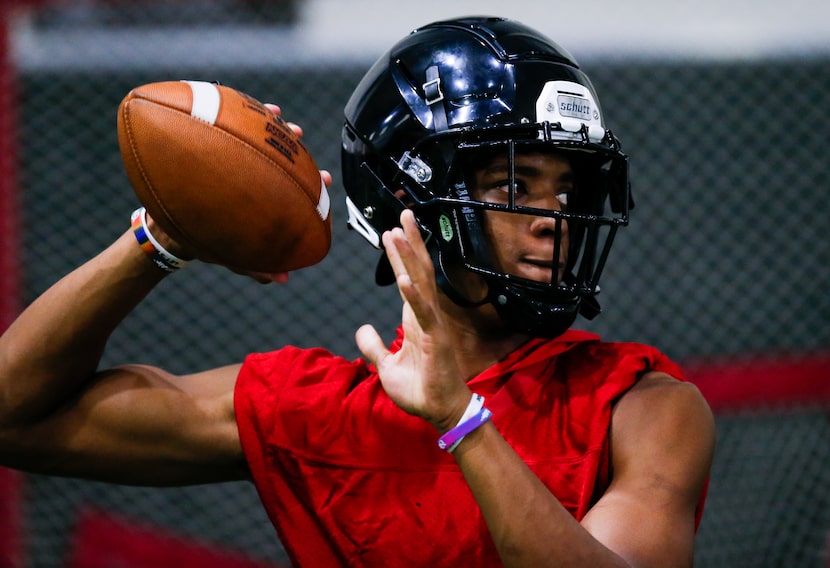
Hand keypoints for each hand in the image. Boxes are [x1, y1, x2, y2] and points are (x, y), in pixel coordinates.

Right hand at [144, 104, 332, 285]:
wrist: (169, 229)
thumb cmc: (207, 239)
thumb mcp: (234, 253)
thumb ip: (257, 265)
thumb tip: (283, 278)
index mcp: (264, 197)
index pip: (293, 185)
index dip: (311, 180)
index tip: (324, 178)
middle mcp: (251, 175)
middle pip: (278, 156)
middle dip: (294, 146)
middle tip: (302, 139)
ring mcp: (232, 159)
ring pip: (254, 137)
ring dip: (269, 123)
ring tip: (278, 116)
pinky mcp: (210, 148)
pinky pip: (224, 125)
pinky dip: (236, 113)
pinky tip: (240, 103)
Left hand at [356, 210, 470, 431]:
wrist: (440, 412)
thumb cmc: (419, 389)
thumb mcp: (386, 366)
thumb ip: (374, 347)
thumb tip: (362, 328)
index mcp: (416, 317)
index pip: (407, 277)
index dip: (400, 254)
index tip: (392, 230)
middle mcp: (426, 314)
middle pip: (418, 270)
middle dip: (409, 242)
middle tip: (402, 214)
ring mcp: (433, 324)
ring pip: (421, 283)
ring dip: (408, 258)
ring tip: (397, 233)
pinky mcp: (435, 339)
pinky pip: (423, 313)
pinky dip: (413, 296)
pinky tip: (402, 279)